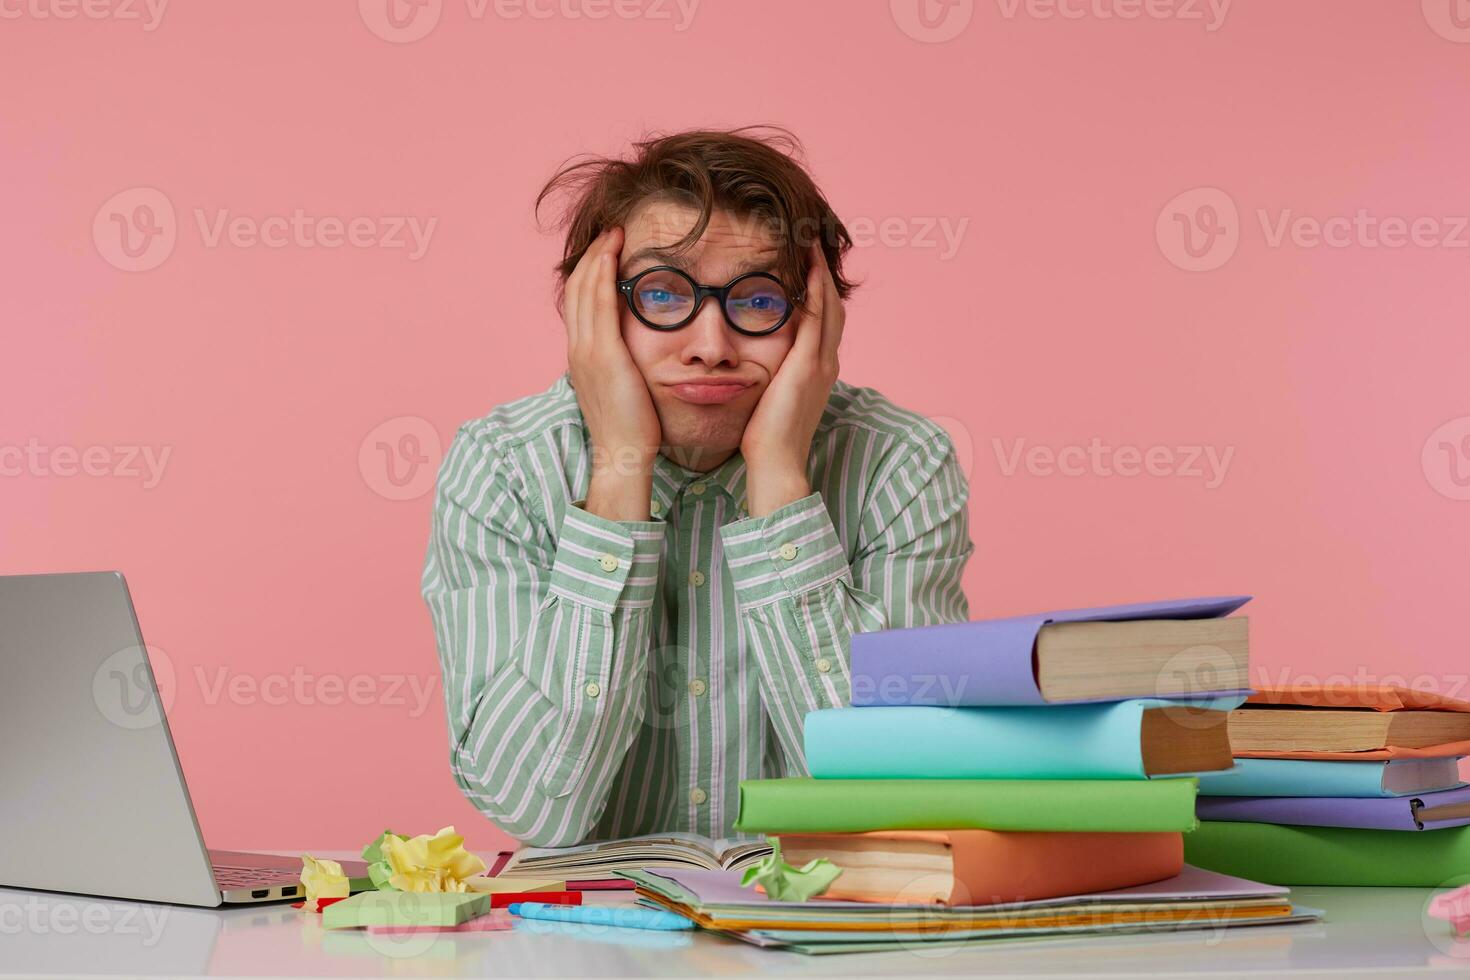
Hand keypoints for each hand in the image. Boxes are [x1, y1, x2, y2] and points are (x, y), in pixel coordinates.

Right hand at [563, 226, 661, 520]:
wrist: (623, 454)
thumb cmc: (631, 428)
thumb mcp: (622, 389)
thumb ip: (622, 366)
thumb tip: (634, 354)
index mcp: (581, 356)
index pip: (580, 302)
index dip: (590, 273)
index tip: (607, 252)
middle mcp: (578, 348)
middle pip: (578, 289)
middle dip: (592, 257)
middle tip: (610, 232)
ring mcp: (586, 350)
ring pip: (585, 289)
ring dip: (598, 257)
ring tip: (614, 234)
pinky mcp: (603, 354)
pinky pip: (600, 302)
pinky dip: (604, 274)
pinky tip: (615, 255)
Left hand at [741, 241, 844, 516]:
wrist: (776, 463)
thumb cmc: (766, 439)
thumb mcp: (772, 400)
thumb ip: (772, 379)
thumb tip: (755, 366)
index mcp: (818, 371)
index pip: (824, 322)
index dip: (820, 292)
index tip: (809, 266)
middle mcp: (826, 363)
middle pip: (834, 307)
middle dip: (825, 274)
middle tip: (815, 243)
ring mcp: (820, 363)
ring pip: (829, 305)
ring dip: (822, 272)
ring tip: (812, 243)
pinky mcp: (808, 365)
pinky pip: (817, 316)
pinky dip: (815, 288)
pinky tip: (808, 266)